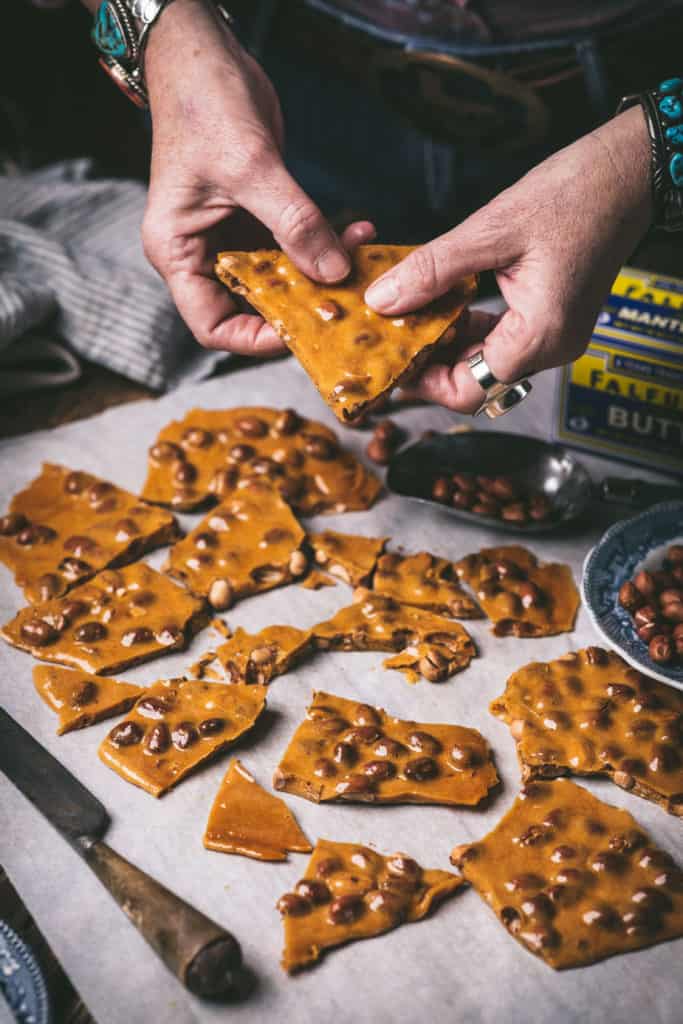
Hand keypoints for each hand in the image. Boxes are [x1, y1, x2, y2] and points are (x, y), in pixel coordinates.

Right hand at [142, 0, 373, 354]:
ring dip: (321, 272)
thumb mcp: (251, 168)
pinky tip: (356, 233)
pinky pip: (293, 246)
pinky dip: (324, 243)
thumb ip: (294, 224)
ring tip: (361, 257)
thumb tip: (335, 272)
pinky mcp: (257, 216)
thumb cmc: (204, 105)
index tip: (304, 328)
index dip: (257, 337)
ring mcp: (230, 236)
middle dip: (300, 305)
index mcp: (178, 253)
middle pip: (251, 306)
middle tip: (347, 300)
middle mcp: (201, 253)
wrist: (203, 53)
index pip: (214, 325)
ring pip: (279, 278)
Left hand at [365, 105, 652, 411]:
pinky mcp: (549, 317)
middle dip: (429, 359)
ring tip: (407, 313)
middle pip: (474, 379)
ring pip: (483, 358)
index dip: (424, 383)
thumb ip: (432, 270)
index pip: (470, 390)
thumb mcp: (491, 230)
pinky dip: (467, 323)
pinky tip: (442, 299)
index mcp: (541, 335)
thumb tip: (383, 300)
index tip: (391, 360)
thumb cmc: (577, 194)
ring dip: (445, 339)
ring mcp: (552, 333)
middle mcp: (550, 345)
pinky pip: (498, 336)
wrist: (626, 171)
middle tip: (389, 332)